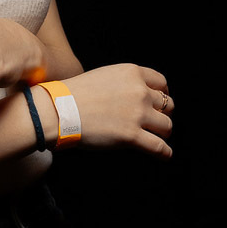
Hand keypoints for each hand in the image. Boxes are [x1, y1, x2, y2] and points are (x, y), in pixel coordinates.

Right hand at [58, 64, 174, 156]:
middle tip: (153, 121)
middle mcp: (140, 92)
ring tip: (156, 137)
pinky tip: (165, 154)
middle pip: (167, 105)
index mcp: (133, 73)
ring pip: (166, 126)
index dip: (162, 95)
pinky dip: (164, 153)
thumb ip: (126, 82)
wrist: (58, 110)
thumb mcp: (106, 75)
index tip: (159, 103)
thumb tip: (139, 96)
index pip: (162, 84)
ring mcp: (137, 114)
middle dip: (162, 114)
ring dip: (162, 132)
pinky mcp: (132, 136)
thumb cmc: (75, 94)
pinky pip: (159, 147)